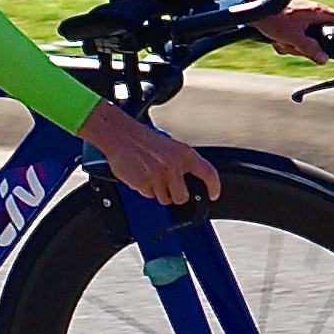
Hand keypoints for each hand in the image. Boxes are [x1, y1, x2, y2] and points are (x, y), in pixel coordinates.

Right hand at [79, 100, 220, 204]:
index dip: (213, 187)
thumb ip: (180, 162)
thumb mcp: (169, 146)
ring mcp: (159, 176)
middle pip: (182, 197)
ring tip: (150, 175)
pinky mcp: (145, 184)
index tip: (212, 195)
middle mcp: (174, 166)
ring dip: (158, 192)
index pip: (209, 174)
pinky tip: (140, 176)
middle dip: (174, 195)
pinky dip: (144, 189)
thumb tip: (187, 179)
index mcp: (184, 154)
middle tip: (166, 185)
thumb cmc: (141, 139)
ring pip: (165, 199)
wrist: (120, 134)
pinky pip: (148, 195)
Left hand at [252, 0, 333, 60]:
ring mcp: (306, 18)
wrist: (252, 6)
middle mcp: (316, 14)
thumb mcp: (292, 37)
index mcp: (320, 12)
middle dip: (313, 50)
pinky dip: (289, 44)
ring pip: (310, 41)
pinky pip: (299, 39)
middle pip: (327, 37)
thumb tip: (324, 60)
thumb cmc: (272, 17)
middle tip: (299, 51)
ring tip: (282, 43)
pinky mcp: (296, 23)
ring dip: (297, 48)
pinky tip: (276, 40)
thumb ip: (309, 49)